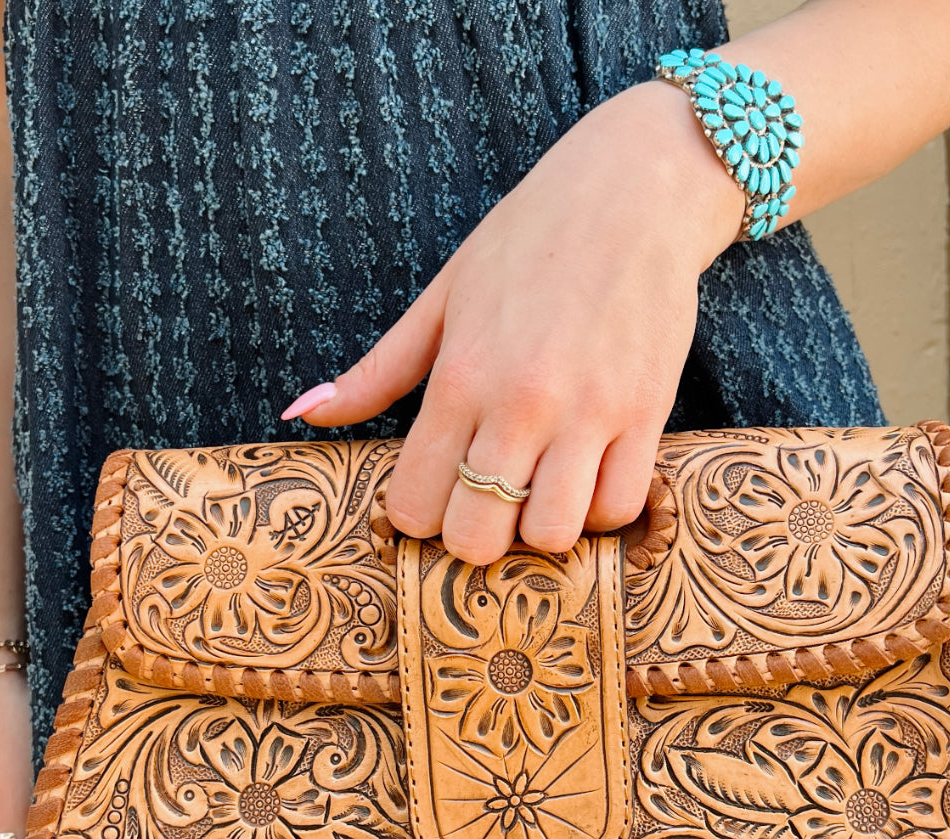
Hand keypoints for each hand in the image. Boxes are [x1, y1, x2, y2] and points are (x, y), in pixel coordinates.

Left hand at [284, 79, 743, 562]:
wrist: (634, 189)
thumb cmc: (529, 240)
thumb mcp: (442, 299)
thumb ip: (378, 371)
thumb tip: (303, 413)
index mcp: (459, 377)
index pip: (414, 503)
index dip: (416, 517)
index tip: (434, 497)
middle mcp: (520, 402)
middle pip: (479, 534)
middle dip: (475, 537)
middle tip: (486, 507)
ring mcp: (588, 411)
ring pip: (552, 533)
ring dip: (540, 528)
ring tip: (541, 492)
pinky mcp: (646, 412)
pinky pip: (618, 506)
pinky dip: (599, 510)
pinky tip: (588, 479)